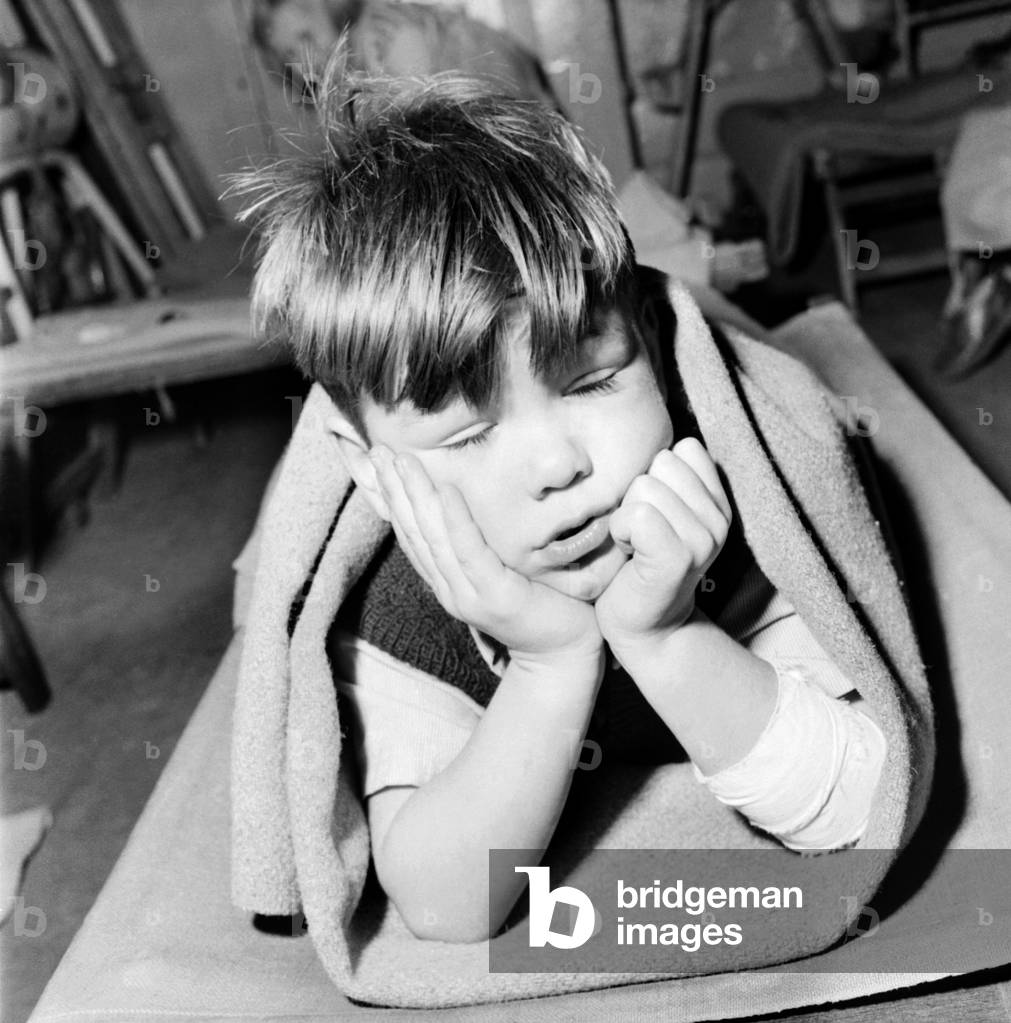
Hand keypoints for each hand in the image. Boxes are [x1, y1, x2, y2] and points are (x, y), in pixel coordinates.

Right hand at [370, 446, 601, 665]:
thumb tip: (469, 507)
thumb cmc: (542, 604)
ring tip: (403, 462)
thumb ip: (480, 546)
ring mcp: (469, 595)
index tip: (378, 465)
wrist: (565, 654)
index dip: (392, 500)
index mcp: (448, 582)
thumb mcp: (501, 570)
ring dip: (416, 497)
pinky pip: (470, 552)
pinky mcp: (495, 596)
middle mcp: (450, 589)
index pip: (412, 536)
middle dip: (394, 490)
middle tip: (378, 452)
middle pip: (415, 533)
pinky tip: (446, 492)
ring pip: (435, 538)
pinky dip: (456, 521)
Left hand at [594, 438, 731, 661]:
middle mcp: (718, 517)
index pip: (681, 449)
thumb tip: (641, 420)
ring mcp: (702, 537)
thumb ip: (664, 475)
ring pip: (644, 489)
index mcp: (717, 500)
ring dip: (625, 518)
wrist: (643, 625)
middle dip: (635, 497)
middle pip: (658, 465)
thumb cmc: (637, 562)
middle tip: (640, 535)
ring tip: (635, 546)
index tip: (652, 514)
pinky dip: (621, 532)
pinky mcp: (677, 556)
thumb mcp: (658, 510)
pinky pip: (637, 515)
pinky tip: (628, 554)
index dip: (653, 477)